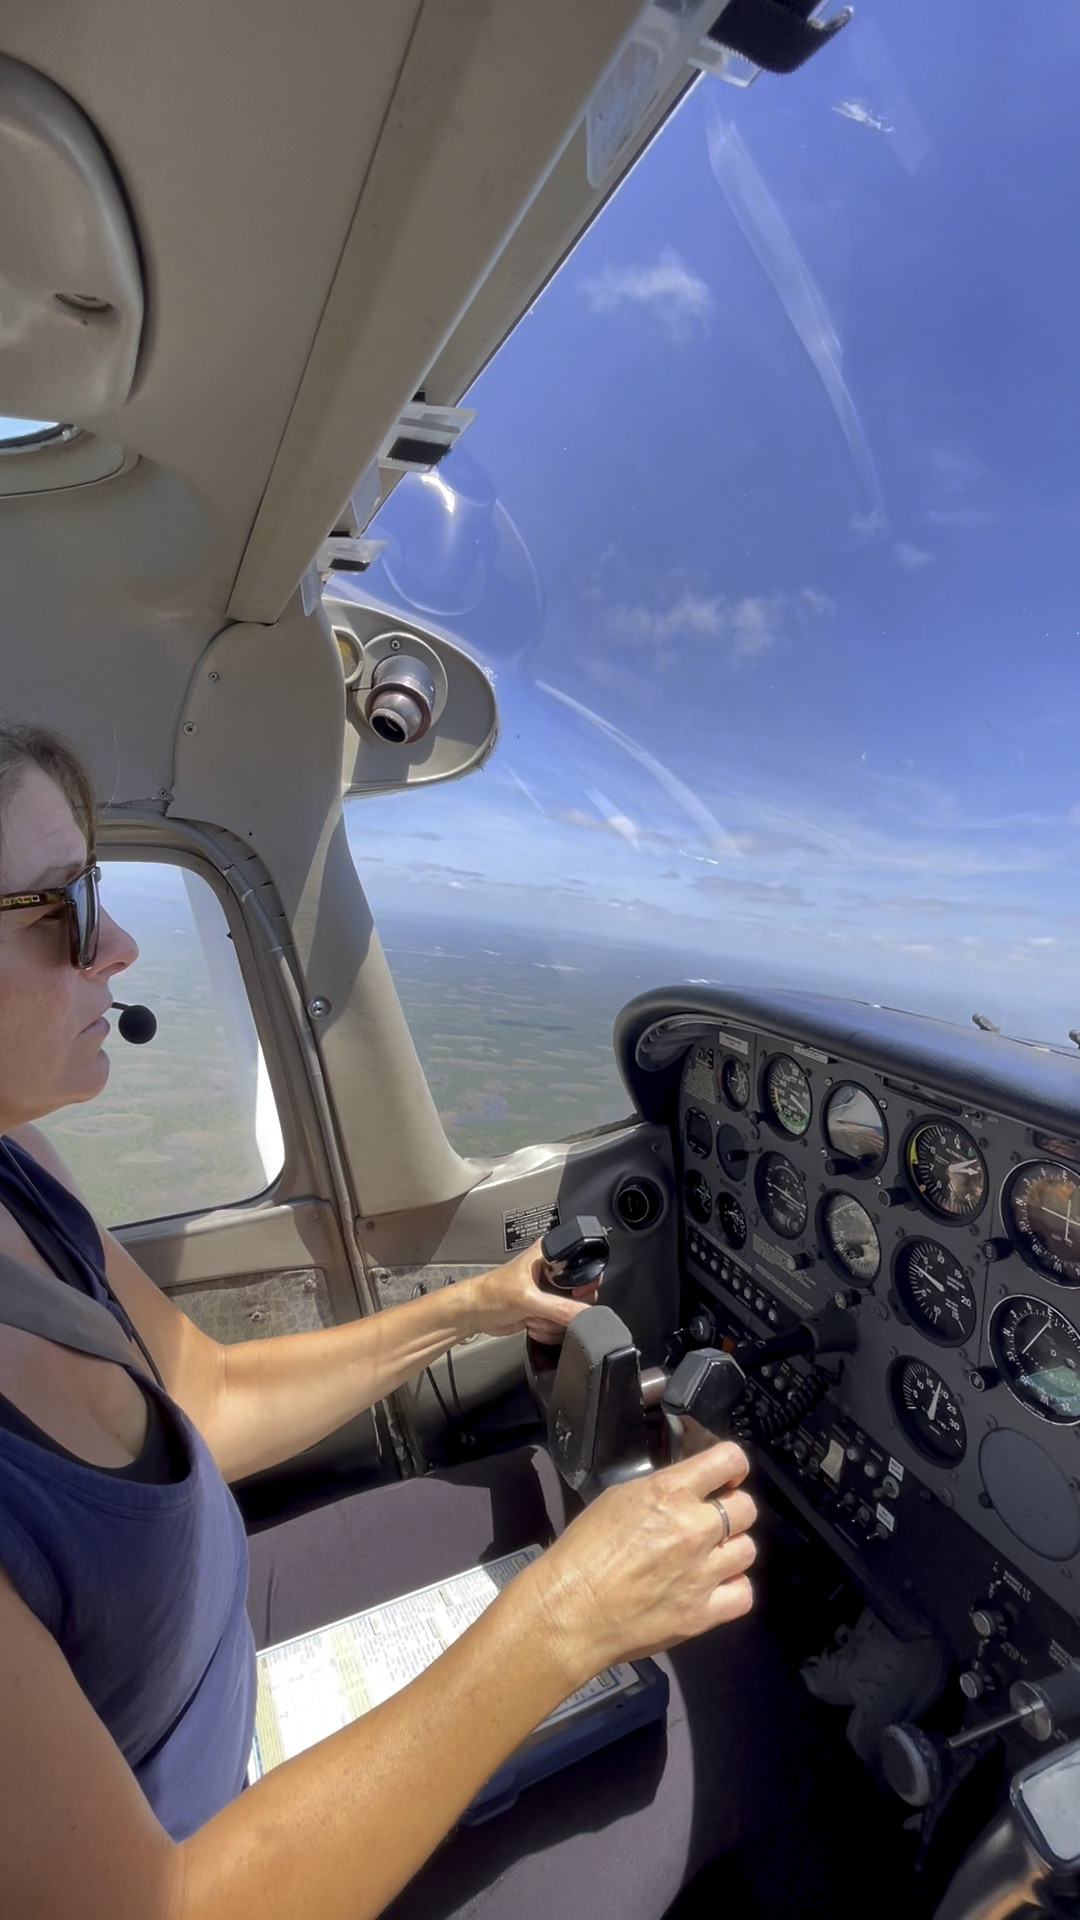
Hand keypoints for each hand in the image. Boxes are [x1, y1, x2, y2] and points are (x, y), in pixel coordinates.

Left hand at [456, 1240, 600, 1344]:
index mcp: (550, 1253)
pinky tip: (532, 1323)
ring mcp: (551, 1292)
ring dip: (552, 1323)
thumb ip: (559, 1308)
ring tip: (533, 1315)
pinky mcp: (547, 1309)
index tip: (573, 1296)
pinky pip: (562, 1325)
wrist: (475, 1313)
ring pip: (573, 1314)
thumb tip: (585, 1315)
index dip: (584, 1283)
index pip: (584, 1265)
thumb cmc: (491, 1293)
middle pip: (583, 1294)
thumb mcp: (527, 1299)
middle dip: (563, 1310)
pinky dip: (549, 1330)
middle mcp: (553, 1270)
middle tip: (544, 1308)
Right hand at [523, 1442, 755, 1682]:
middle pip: (746, 1508)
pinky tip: (712, 1587)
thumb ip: (662, 1491)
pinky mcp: (702, 1613)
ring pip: (748, 1550)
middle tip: (710, 1522)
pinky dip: (731, 1590)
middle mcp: (693, 1528)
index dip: (732, 1466)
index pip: (729, 1460)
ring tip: (708, 1557)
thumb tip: (688, 1490)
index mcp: (669, 1493)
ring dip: (730, 1550)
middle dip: (731, 1510)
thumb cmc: (583, 1551)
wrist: (570, 1610)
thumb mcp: (618, 1498)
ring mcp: (702, 1573)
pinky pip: (743, 1594)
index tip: (727, 1476)